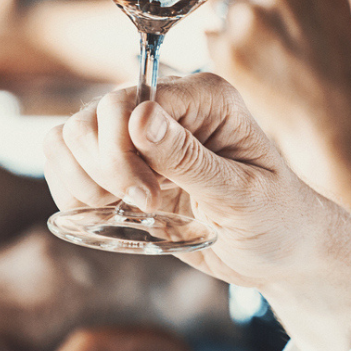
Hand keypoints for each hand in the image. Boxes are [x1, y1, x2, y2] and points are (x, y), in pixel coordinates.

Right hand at [43, 74, 350, 350]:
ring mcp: (142, 134)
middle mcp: (170, 106)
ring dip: (83, 181)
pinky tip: (108, 212)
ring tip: (126, 210)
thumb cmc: (278, 219)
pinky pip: (67, 161)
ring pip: (69, 136)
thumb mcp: (241, 195)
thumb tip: (140, 116)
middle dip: (105, 170)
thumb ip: (190, 159)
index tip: (150, 197)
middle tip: (148, 206)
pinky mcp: (124, 164)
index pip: (129, 101)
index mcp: (207, 98)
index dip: (122, 151)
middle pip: (91, 117)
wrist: (283, 252)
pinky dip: (73, 189)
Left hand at [207, 0, 350, 222]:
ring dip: (226, 25)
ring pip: (214, 4)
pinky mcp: (229, 51)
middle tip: (265, 33)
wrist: (348, 128)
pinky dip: (222, 56)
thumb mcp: (328, 0)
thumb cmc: (340, 67)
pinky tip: (255, 74)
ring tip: (264, 55)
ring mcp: (251, 14)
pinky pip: (207, 39)